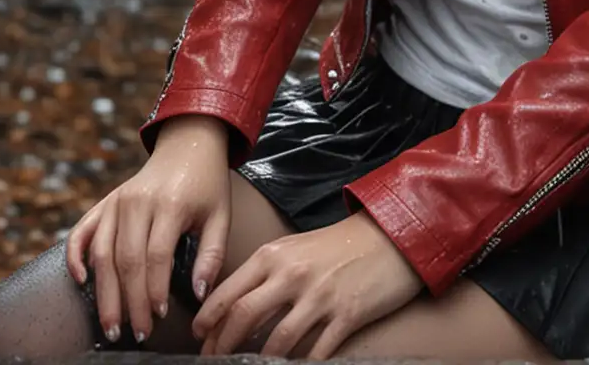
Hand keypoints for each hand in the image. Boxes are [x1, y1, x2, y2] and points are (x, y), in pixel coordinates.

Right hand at [65, 115, 230, 345]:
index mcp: (169, 204)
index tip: (158, 317)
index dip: (154, 290)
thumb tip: (199, 294)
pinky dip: (75, 256)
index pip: (156, 257)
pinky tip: (81, 280)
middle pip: (126, 261)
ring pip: (103, 253)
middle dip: (129, 302)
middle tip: (134, 333)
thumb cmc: (207, 185)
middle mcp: (137, 202)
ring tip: (111, 325)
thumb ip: (212, 255)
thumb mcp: (220, 216)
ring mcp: (117, 201)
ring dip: (104, 293)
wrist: (188, 145)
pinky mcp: (105, 202)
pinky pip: (82, 231)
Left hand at [192, 211, 422, 358]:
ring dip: (258, 361)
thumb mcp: (294, 247)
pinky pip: (316, 351)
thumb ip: (265, 272)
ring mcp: (321, 297)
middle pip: (243, 317)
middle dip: (221, 346)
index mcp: (275, 255)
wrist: (389, 237)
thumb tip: (234, 306)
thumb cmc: (339, 244)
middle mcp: (293, 275)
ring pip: (277, 340)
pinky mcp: (347, 315)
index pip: (229, 292)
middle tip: (213, 360)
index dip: (208, 320)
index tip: (199, 337)